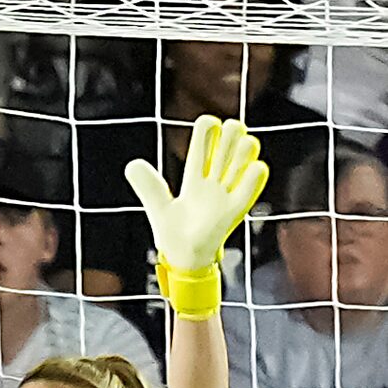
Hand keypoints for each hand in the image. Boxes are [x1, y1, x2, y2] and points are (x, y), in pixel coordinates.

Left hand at [125, 116, 266, 272]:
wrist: (185, 260)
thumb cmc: (174, 236)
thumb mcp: (159, 207)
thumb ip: (148, 186)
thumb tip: (131, 165)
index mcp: (195, 175)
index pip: (206, 138)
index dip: (208, 128)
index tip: (206, 128)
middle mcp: (214, 178)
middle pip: (231, 136)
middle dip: (230, 131)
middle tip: (222, 143)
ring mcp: (228, 190)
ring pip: (247, 150)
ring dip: (243, 147)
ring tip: (233, 161)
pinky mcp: (238, 205)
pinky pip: (256, 176)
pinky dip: (254, 171)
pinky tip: (247, 174)